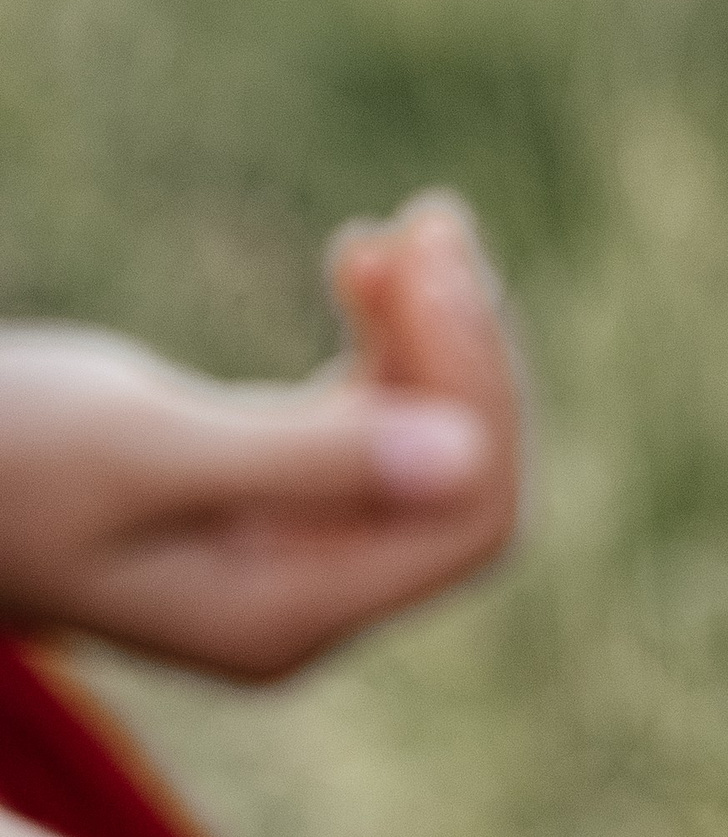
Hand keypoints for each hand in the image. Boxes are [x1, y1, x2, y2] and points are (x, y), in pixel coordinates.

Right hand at [0, 190, 521, 675]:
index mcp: (285, 615)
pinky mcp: (269, 488)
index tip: (433, 270)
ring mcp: (293, 548)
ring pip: (426, 442)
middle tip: (430, 221)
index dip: (481, 398)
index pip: (466, 525)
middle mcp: (305, 598)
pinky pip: (370, 417)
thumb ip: (299, 459)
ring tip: (416, 221)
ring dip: (433, 330)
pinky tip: (365, 255)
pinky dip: (385, 339)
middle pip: (462, 485)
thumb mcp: (138, 448)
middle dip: (465, 353)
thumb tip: (467, 457)